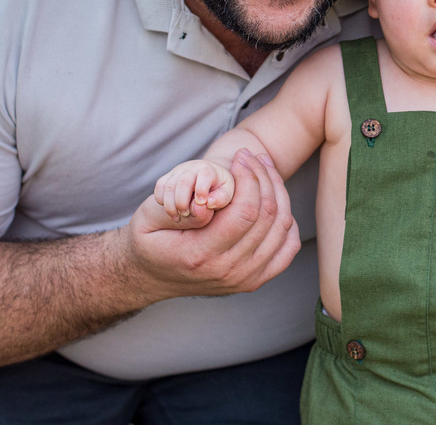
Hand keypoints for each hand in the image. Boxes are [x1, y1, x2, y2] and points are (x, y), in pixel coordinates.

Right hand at [127, 149, 301, 299]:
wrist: (149, 278)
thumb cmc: (148, 242)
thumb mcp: (147, 219)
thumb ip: (177, 206)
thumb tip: (211, 201)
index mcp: (202, 255)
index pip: (246, 212)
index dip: (250, 177)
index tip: (241, 156)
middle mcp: (229, 271)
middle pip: (268, 216)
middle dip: (265, 176)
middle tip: (254, 156)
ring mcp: (245, 279)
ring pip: (282, 227)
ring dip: (278, 191)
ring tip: (264, 167)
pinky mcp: (255, 280)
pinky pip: (288, 247)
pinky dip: (286, 219)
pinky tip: (273, 197)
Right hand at [153, 159, 234, 226]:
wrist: (210, 177)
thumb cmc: (219, 188)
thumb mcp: (226, 193)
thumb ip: (221, 198)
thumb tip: (208, 202)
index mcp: (209, 170)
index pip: (204, 176)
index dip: (201, 190)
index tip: (201, 203)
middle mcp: (192, 167)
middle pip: (183, 182)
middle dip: (182, 202)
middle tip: (186, 214)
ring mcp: (178, 170)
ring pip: (168, 185)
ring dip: (170, 204)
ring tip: (177, 217)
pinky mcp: (169, 176)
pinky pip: (160, 186)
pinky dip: (161, 199)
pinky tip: (170, 209)